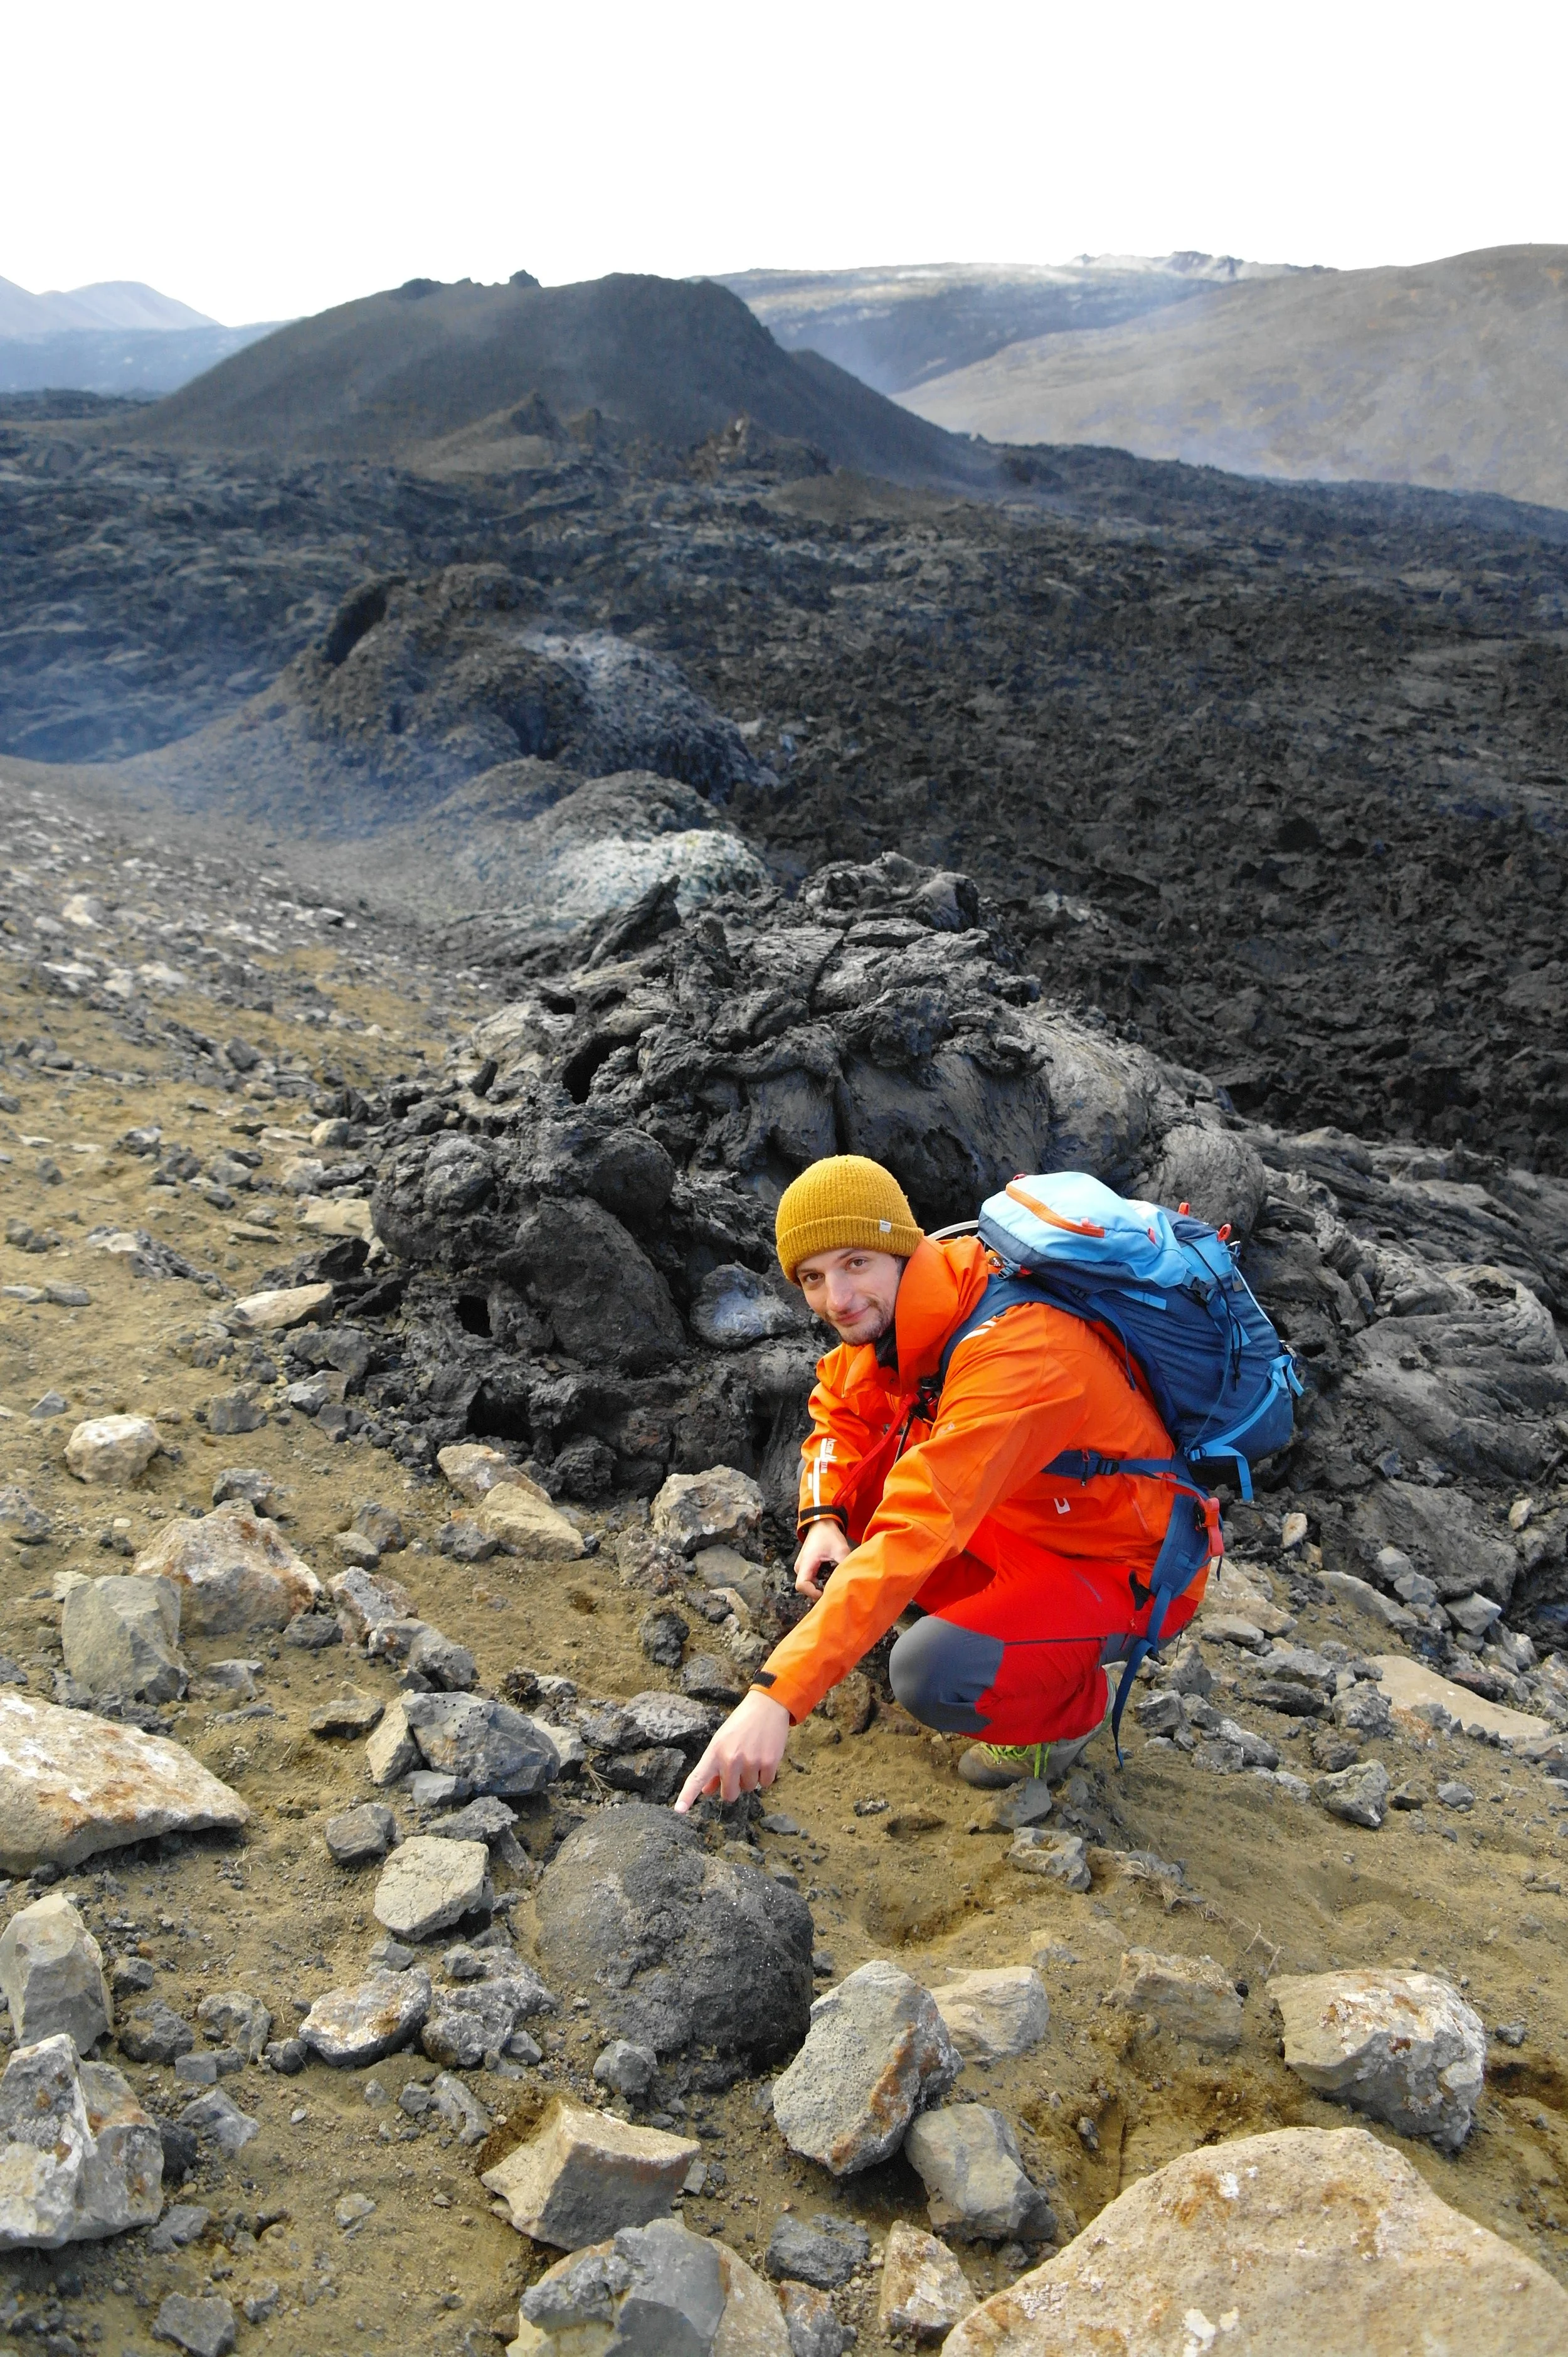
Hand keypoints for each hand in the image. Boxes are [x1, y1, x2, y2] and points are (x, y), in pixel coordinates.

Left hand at [673, 1689, 790, 1813]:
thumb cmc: (741, 1725)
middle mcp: (730, 1758)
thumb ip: (713, 1768)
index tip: (679, 1810)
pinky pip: (765, 1784)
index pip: (698, 1777)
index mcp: (714, 1752)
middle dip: (734, 1787)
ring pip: (749, 1788)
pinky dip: (765, 1775)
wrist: (766, 1706)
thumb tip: (706, 1792)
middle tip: (739, 1769)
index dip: (688, 1795)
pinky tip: (764, 1757)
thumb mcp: (721, 1742)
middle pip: (729, 1794)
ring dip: (751, 1778)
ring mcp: (750, 1761)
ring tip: (753, 1755)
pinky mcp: (768, 1762)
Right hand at [794, 1519, 850, 1600]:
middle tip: (835, 1588)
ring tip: (835, 1579)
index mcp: (805, 1563)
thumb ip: (845, 1566)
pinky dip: (821, 1579)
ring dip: (822, 1584)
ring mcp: (802, 1566)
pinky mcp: (806, 1566)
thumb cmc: (829, 1535)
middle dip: (821, 1590)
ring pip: (810, 1584)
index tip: (828, 1592)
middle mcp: (800, 1567)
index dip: (814, 1593)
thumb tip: (851, 1581)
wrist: (822, 1522)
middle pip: (806, 1588)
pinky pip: (812, 1578)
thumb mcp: (841, 1550)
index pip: (802, 1586)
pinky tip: (832, 1573)